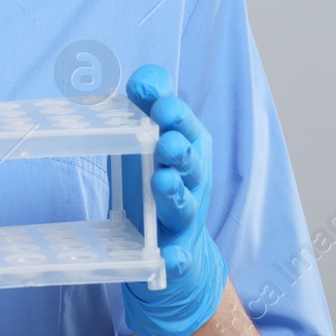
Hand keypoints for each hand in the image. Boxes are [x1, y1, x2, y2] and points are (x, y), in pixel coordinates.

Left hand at [120, 64, 227, 335]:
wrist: (170, 248)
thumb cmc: (154, 179)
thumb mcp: (148, 139)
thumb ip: (147, 105)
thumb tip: (143, 78)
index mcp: (186, 146)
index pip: (184, 122)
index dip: (170, 109)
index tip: (151, 97)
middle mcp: (191, 179)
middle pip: (190, 160)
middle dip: (179, 148)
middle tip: (164, 140)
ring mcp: (185, 216)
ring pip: (184, 203)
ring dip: (175, 192)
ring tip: (162, 183)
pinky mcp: (176, 254)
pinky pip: (179, 258)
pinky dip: (175, 258)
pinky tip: (169, 258)